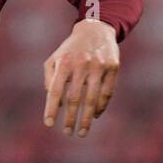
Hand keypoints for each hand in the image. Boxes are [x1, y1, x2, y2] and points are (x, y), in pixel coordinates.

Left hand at [43, 18, 119, 136]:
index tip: (49, 124)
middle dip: (71, 119)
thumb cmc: (71, 49)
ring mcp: (99, 65)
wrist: (96, 29)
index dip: (52, 108)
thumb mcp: (55, 58)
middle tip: (68, 133)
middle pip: (75, 98)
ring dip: (87, 119)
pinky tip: (94, 115)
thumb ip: (50, 78)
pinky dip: (101, 107)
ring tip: (82, 132)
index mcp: (64, 62)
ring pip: (93, 99)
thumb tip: (54, 101)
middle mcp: (81, 64)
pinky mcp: (113, 67)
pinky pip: (107, 93)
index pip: (56, 90)